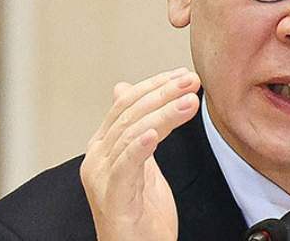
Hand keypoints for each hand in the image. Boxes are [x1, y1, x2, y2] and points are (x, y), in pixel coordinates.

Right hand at [80, 68, 200, 240]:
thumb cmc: (142, 215)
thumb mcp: (142, 164)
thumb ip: (136, 129)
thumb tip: (122, 88)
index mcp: (104, 147)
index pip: (125, 104)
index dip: (155, 86)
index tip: (184, 74)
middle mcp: (97, 159)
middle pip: (129, 114)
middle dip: (164, 94)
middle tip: (192, 81)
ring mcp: (102, 180)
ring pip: (131, 134)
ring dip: (164, 114)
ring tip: (189, 102)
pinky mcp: (113, 200)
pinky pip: (126, 167)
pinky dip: (139, 147)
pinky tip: (156, 133)